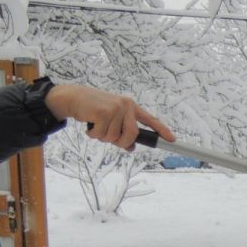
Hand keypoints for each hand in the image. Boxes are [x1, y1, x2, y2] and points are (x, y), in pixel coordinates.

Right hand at [44, 84, 174, 148]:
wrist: (74, 97)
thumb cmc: (94, 110)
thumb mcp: (111, 120)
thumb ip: (122, 133)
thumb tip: (131, 148)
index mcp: (131, 107)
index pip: (150, 120)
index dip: (161, 130)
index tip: (172, 139)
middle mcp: (126, 106)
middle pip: (132, 135)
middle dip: (120, 142)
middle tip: (108, 137)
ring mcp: (115, 108)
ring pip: (115, 138)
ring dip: (103, 137)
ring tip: (96, 125)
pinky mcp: (103, 112)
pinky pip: (102, 135)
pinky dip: (94, 135)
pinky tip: (90, 124)